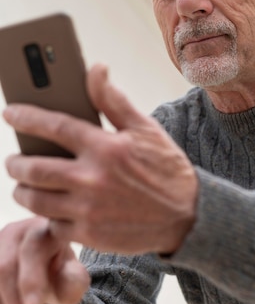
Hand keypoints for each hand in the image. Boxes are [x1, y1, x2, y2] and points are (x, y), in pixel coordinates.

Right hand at [0, 217, 89, 303]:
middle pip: (4, 267)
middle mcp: (15, 232)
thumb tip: (69, 282)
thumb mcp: (75, 276)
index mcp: (42, 229)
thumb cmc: (62, 270)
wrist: (48, 269)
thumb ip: (74, 280)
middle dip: (17, 301)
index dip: (31, 280)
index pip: (32, 250)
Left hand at [3, 65, 197, 254]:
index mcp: (105, 147)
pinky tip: (50, 207)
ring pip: (35, 199)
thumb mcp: (145, 129)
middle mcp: (92, 178)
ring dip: (22, 190)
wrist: (187, 216)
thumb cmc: (166, 169)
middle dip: (15, 163)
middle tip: (14, 160)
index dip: (26, 118)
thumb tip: (95, 69)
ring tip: (25, 185)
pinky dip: (46, 215)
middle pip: (33, 169)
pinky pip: (52, 225)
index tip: (9, 113)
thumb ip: (114, 100)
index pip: (54, 126)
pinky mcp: (89, 234)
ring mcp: (88, 209)